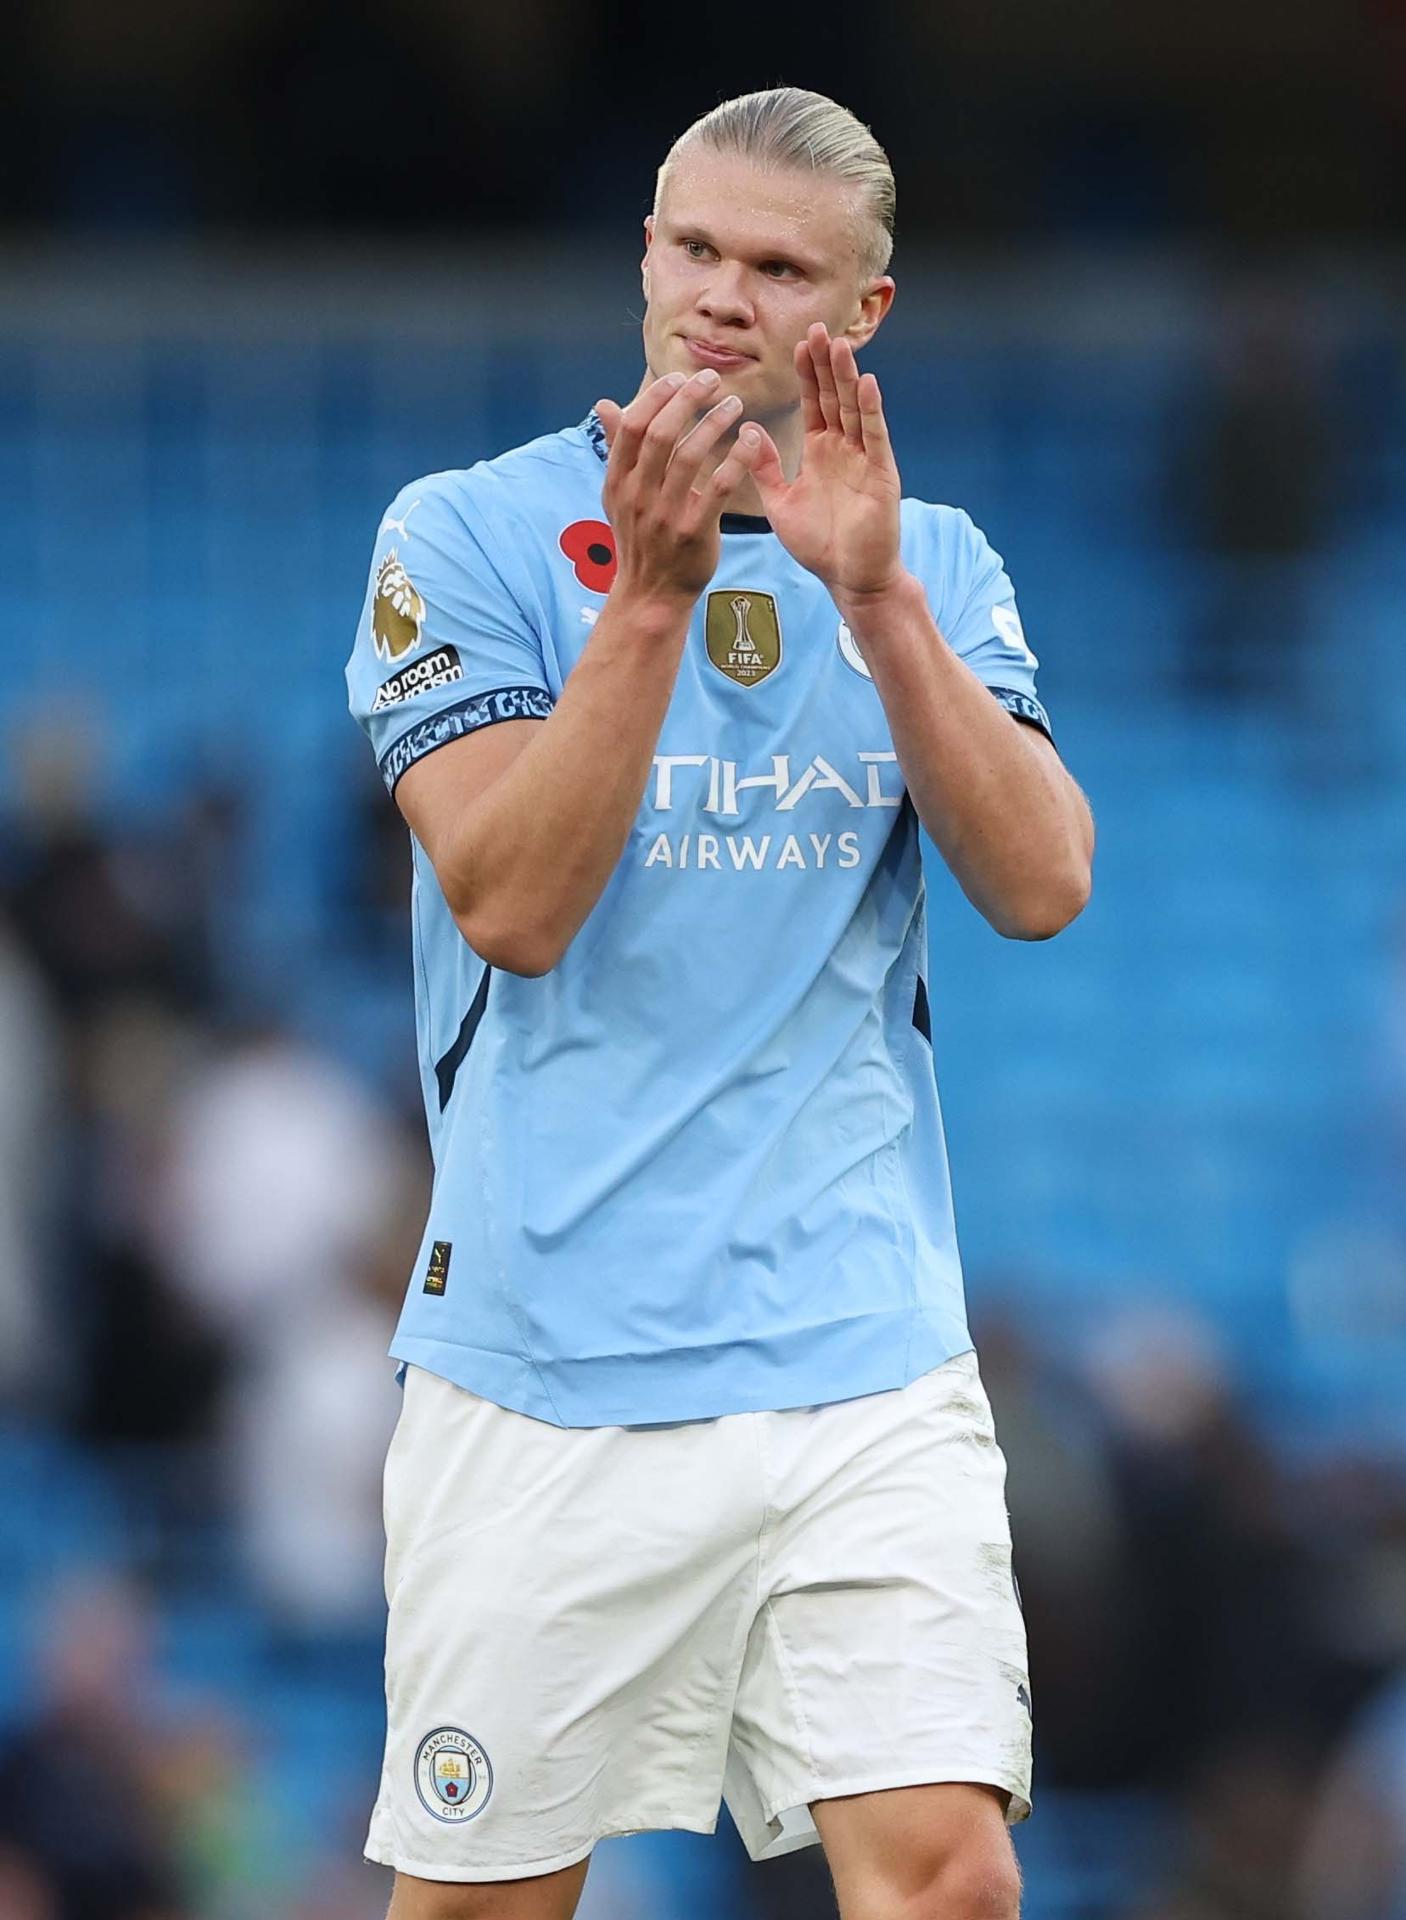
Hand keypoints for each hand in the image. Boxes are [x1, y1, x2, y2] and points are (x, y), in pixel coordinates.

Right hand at [594, 370, 765, 611]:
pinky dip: (736, 459)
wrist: (651, 595)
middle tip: (711, 380)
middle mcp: (638, 496)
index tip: (680, 378)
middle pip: (661, 434)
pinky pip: (719, 488)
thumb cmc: (640, 538)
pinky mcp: (694, 533)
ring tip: (734, 405)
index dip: (656, 396)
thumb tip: (605, 404)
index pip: (632, 427)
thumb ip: (618, 449)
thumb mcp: (620, 496)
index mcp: (617, 482)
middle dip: (688, 399)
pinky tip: (751, 440)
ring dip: (715, 423)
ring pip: (690, 456)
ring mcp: (665, 516)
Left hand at [746, 323, 903, 600]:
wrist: (850, 578)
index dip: (807, 373)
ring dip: (847, 376)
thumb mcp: (781, 502)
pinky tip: (866, 383)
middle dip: (826, 363)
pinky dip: (870, 410)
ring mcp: (864, 458)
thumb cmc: (819, 544)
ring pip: (854, 408)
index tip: (799, 342)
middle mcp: (844, 448)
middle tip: (818, 327)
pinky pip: (874, 436)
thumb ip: (765, 467)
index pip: (814, 402)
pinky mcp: (881, 473)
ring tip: (839, 344)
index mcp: (821, 451)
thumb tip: (746, 430)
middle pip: (834, 396)